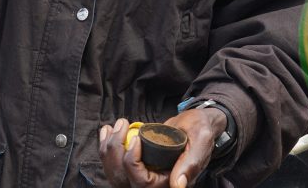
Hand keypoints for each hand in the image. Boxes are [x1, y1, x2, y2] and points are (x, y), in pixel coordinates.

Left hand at [99, 108, 226, 187]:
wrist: (196, 124)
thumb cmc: (201, 131)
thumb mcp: (200, 143)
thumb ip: (191, 163)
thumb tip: (178, 186)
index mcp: (169, 182)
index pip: (141, 183)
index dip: (132, 162)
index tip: (136, 138)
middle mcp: (155, 183)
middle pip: (123, 179)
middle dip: (115, 151)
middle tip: (121, 125)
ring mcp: (144, 175)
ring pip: (115, 172)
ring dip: (108, 149)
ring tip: (111, 127)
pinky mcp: (137, 165)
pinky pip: (115, 163)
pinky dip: (107, 148)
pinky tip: (107, 131)